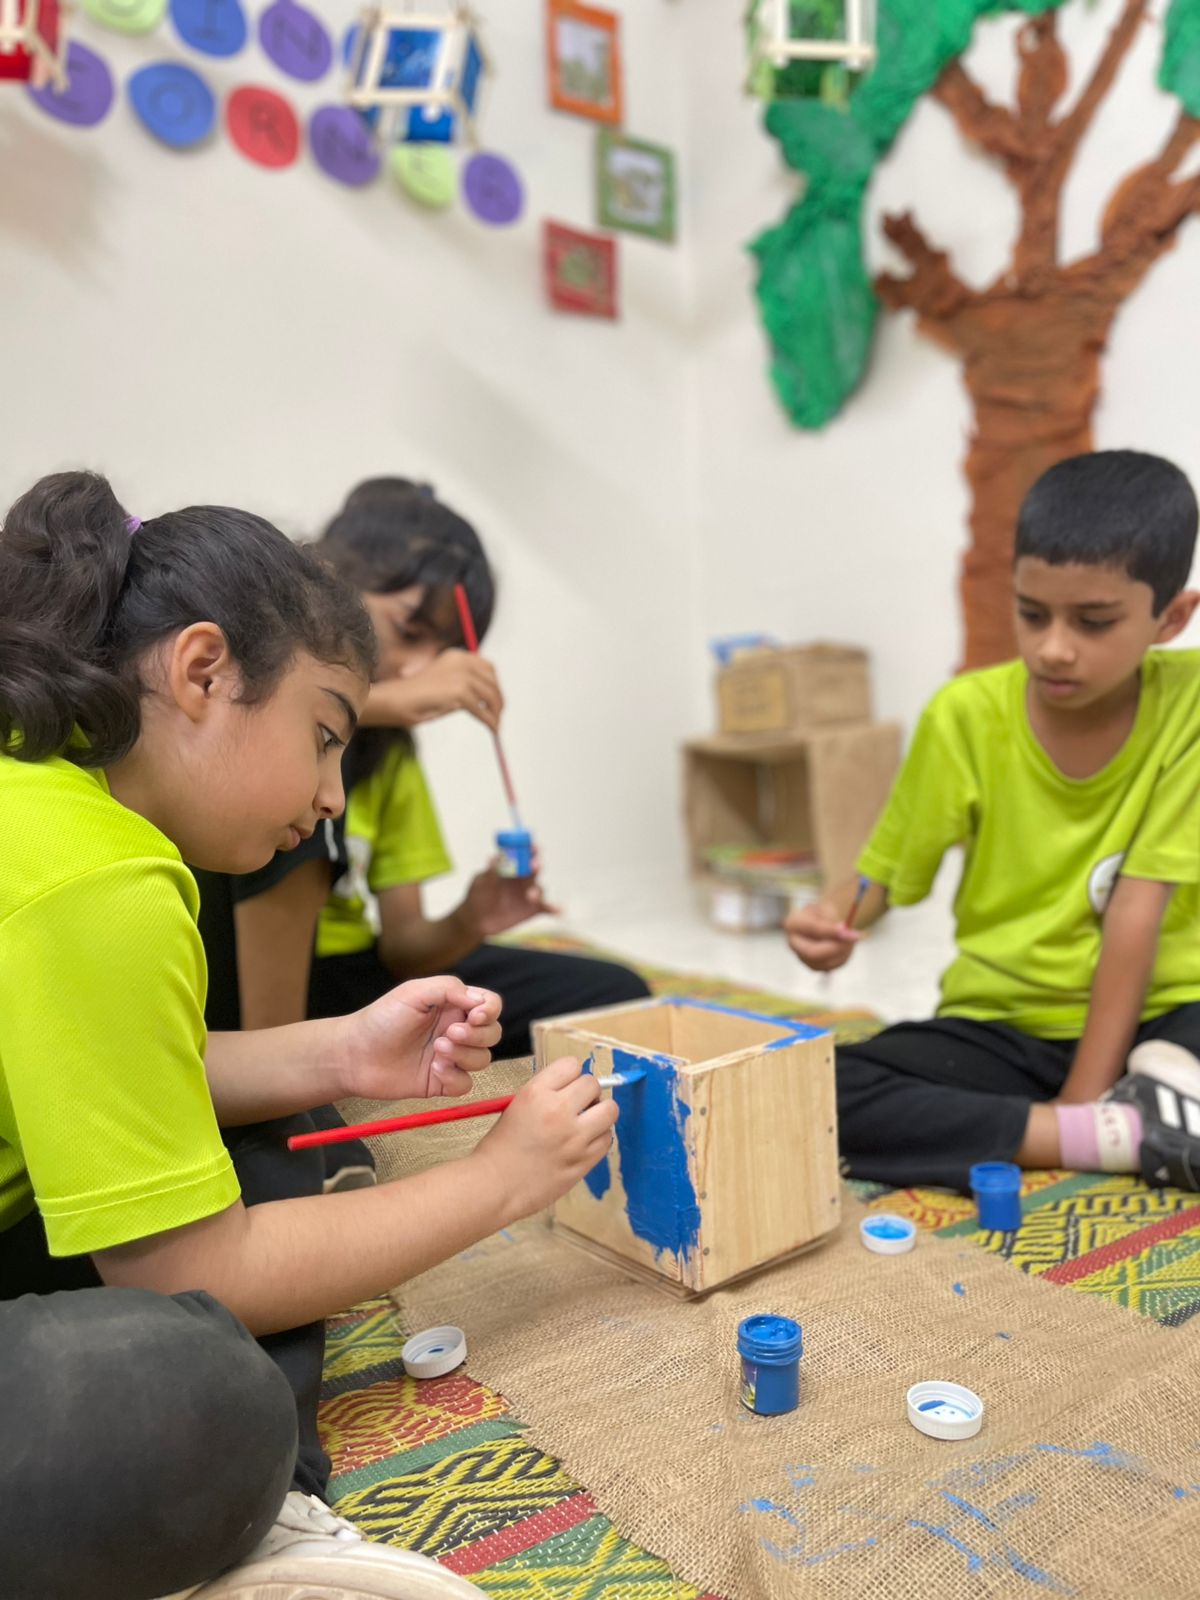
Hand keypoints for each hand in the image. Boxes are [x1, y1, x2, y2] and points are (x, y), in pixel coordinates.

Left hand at [338, 977, 502, 1100]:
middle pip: (492, 1034)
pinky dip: (455, 1077)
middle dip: (477, 1035)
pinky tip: (434, 1070)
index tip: (474, 1016)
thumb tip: (480, 1002)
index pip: (489, 1005)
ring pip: (483, 1059)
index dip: (490, 1011)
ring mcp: (450, 1057)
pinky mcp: (441, 1082)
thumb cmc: (381, 1019)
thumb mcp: (413, 992)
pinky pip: (466, 1084)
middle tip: (449, 1034)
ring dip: (465, 1055)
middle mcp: (455, 1030)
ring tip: (437, 1050)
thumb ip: (450, 988)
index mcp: (452, 1006)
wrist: (355, 1055)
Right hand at [370, 650, 503, 731]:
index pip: (487, 667)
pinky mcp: (459, 692)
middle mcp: (461, 661)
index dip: (495, 685)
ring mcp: (461, 675)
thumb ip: (459, 686)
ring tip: (495, 727)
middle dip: (498, 700)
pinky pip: (482, 710)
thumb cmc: (410, 698)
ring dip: (496, 713)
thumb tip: (482, 700)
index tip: (496, 701)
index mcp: (456, 655)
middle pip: (492, 681)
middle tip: (498, 717)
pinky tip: (492, 730)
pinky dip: (490, 722)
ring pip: (490, 696)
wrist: (390, 700)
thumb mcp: (440, 685)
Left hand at [462, 856, 559, 937]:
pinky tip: (559, 910)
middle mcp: (524, 878)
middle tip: (534, 864)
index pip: (524, 854)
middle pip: (534, 868)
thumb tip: (494, 857)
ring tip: (531, 896)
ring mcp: (529, 893)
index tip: (533, 846)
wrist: (477, 920)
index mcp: (511, 867)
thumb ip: (490, 872)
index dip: (530, 848)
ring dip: (537, 890)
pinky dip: (554, 908)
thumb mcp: (480, 882)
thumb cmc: (478, 896)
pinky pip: (546, 907)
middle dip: (536, 865)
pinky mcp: (533, 909)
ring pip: (540, 888)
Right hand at [469, 1056, 618, 1218]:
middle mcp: (559, 1110)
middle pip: (594, 1084)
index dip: (570, 1076)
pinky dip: (599, 1138)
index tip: (567, 1086)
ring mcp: (575, 1137)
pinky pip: (607, 1139)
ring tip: (586, 1123)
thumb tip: (574, 1088)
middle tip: (578, 1105)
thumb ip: (546, 1093)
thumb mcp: (516, 1106)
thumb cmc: (501, 1147)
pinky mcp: (584, 1161)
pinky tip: (584, 1143)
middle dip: (587, 1093)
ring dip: (599, 1114)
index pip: (571, 1065)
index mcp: (536, 1093)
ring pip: (610, 1110)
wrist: (495, 1185)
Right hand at [784, 901, 860, 971]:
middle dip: (836, 947)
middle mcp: (794, 943)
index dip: (830, 930)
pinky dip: (844, 955)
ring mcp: (803, 957)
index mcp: (793, 924)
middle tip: (855, 937)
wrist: (823, 921)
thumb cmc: (824, 913)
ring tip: (852, 936)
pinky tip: (846, 944)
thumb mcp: (827, 909)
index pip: (811, 929)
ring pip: (826, 961)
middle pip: (813, 953)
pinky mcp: (815, 966)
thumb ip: (833, 920)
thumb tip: (844, 930)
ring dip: (844, 950)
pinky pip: (833, 965)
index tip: (846, 928)